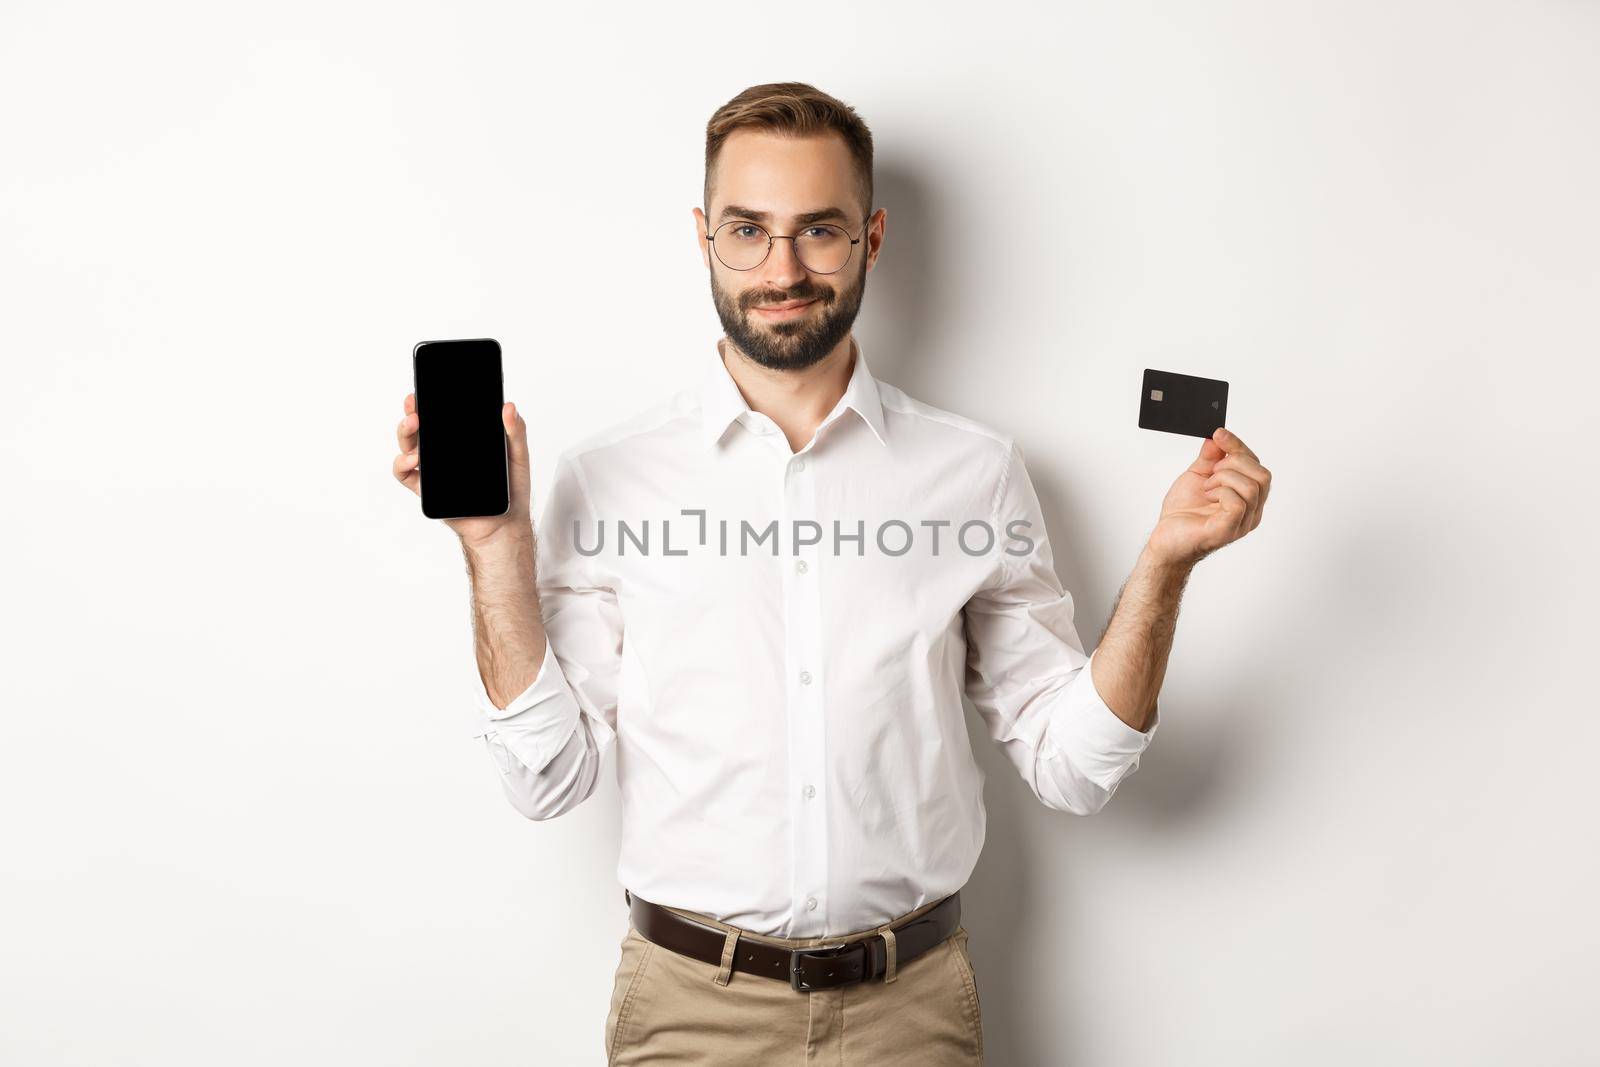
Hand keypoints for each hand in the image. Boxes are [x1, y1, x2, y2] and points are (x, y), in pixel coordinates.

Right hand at [392, 392, 533, 545]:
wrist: (504, 525)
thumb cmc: (510, 491)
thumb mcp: (518, 457)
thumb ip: (515, 432)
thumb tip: (509, 407)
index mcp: (462, 439)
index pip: (441, 415)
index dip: (430, 400)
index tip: (426, 388)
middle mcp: (443, 451)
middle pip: (420, 426)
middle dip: (411, 410)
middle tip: (414, 403)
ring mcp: (432, 469)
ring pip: (408, 445)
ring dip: (405, 432)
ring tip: (413, 425)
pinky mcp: (425, 488)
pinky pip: (405, 474)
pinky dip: (402, 463)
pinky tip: (413, 460)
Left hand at [1146, 426, 1271, 566]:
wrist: (1165, 538)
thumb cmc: (1183, 513)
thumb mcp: (1198, 476)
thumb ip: (1211, 457)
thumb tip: (1218, 436)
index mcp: (1248, 498)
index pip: (1257, 466)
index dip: (1238, 446)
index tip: (1219, 434)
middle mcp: (1252, 512)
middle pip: (1262, 474)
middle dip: (1234, 462)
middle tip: (1211, 471)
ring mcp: (1242, 523)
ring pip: (1251, 486)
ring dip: (1224, 478)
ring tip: (1207, 487)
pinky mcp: (1228, 530)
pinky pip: (1238, 503)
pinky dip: (1220, 492)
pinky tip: (1208, 496)